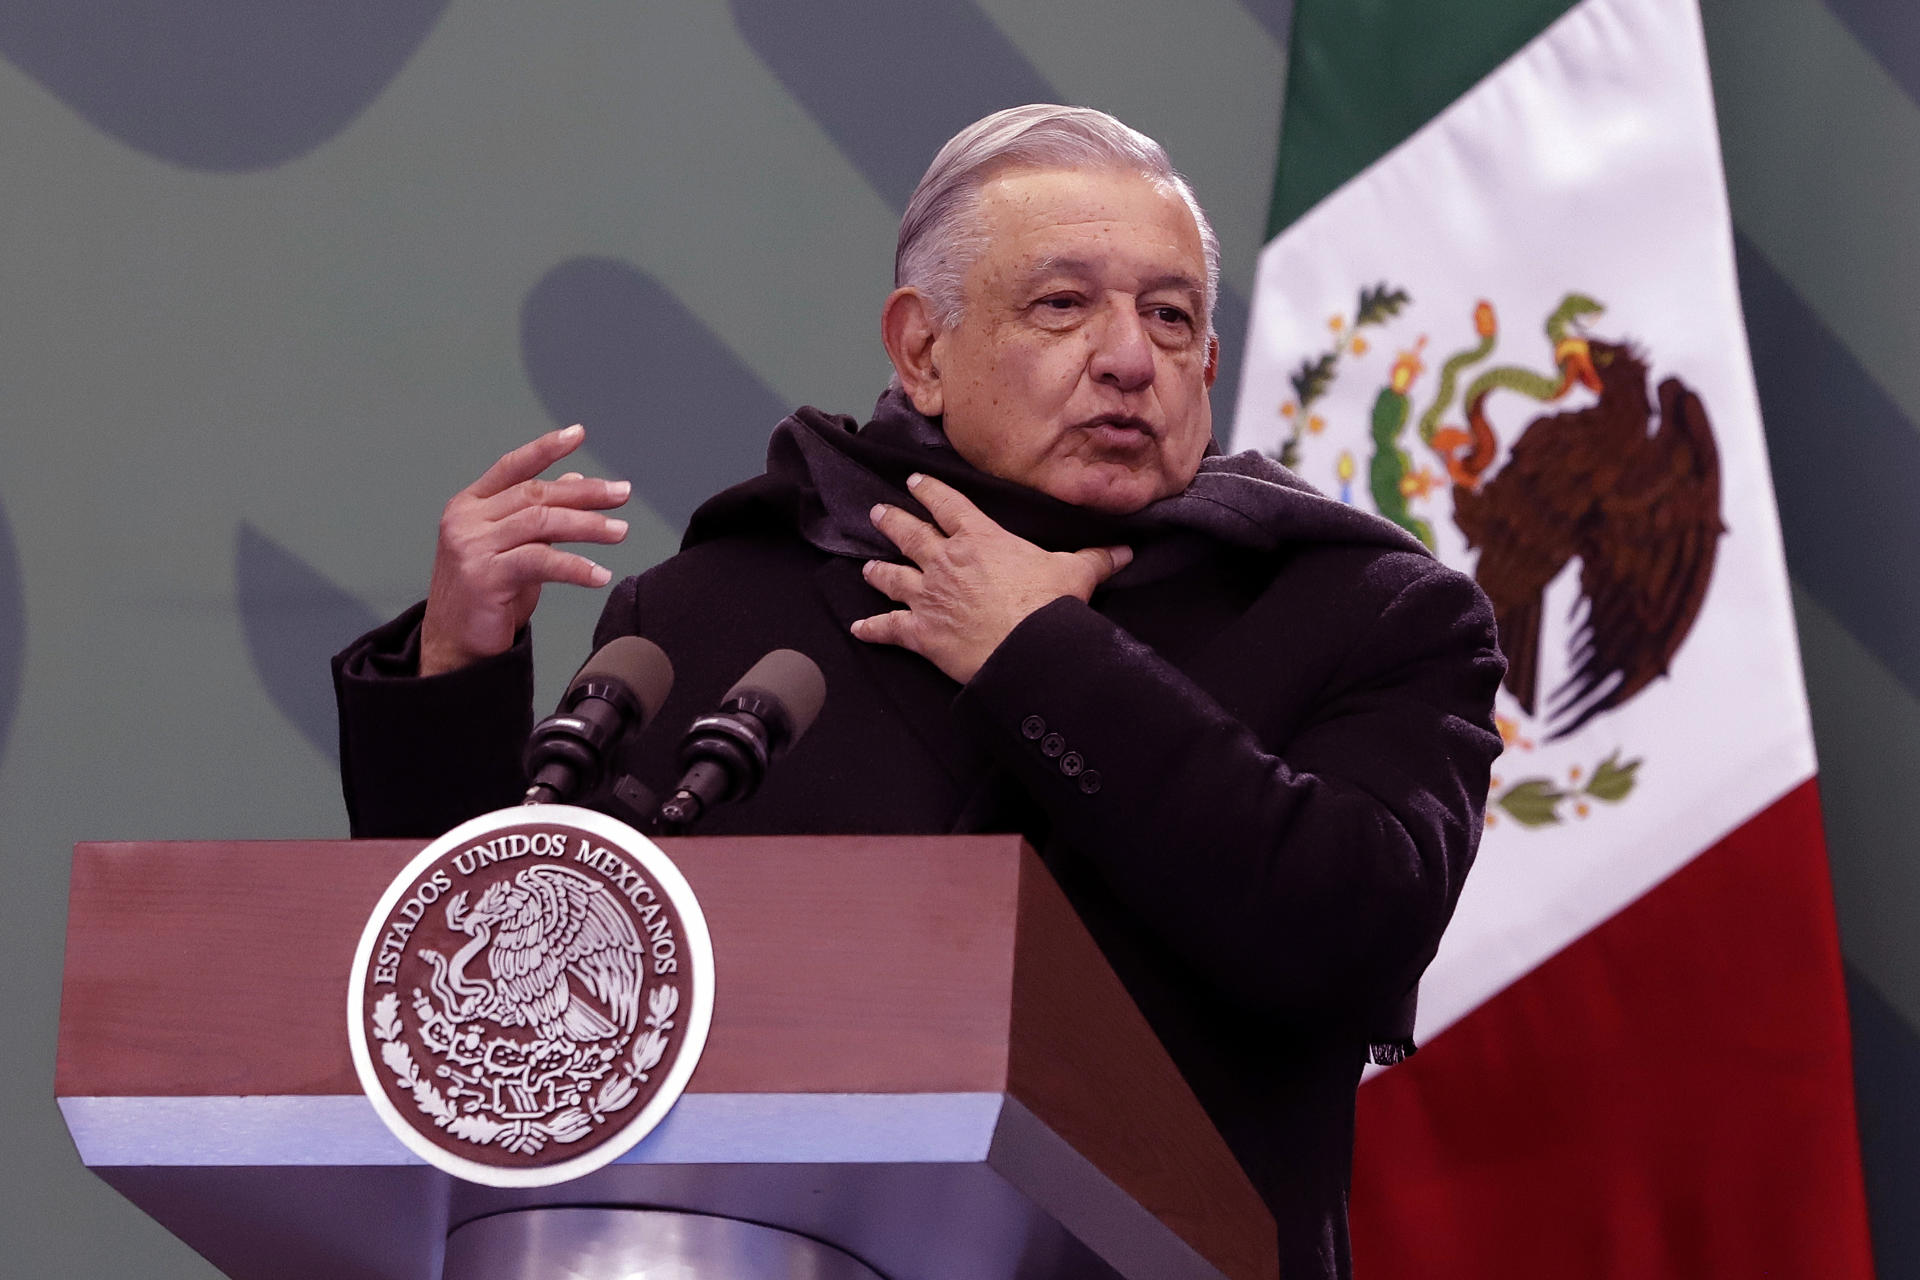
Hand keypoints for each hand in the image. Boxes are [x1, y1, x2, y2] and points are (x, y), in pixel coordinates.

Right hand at [419, 424, 629, 675]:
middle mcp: (466, 520)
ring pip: (541, 523)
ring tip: (620, 533)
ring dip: (587, 526)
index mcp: (469, 506)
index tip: (578, 434)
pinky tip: (599, 575)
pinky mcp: (484, 576)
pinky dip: (575, 567)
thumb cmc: (487, 598)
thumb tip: (575, 480)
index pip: (512, 467)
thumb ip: (537, 514)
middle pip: (535, 494)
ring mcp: (472, 547)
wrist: (454, 648)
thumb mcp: (514, 548)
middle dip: (584, 493)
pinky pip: (541, 562)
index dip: (546, 449)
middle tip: (621, 494)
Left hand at [851, 473, 1130, 682]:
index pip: (947, 505)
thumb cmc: (1047, 606)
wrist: (1026, 649)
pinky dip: (872, 629)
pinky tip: (859, 629)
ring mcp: (928, 596)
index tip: (914, 481)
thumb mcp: (1075, 574)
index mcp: (979, 539)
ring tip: (866, 568)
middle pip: (910, 535)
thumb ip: (1095, 559)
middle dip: (892, 522)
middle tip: (877, 513)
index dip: (929, 490)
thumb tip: (1126, 550)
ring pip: (892, 577)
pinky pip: (889, 628)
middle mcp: (945, 561)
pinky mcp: (920, 632)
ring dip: (878, 572)